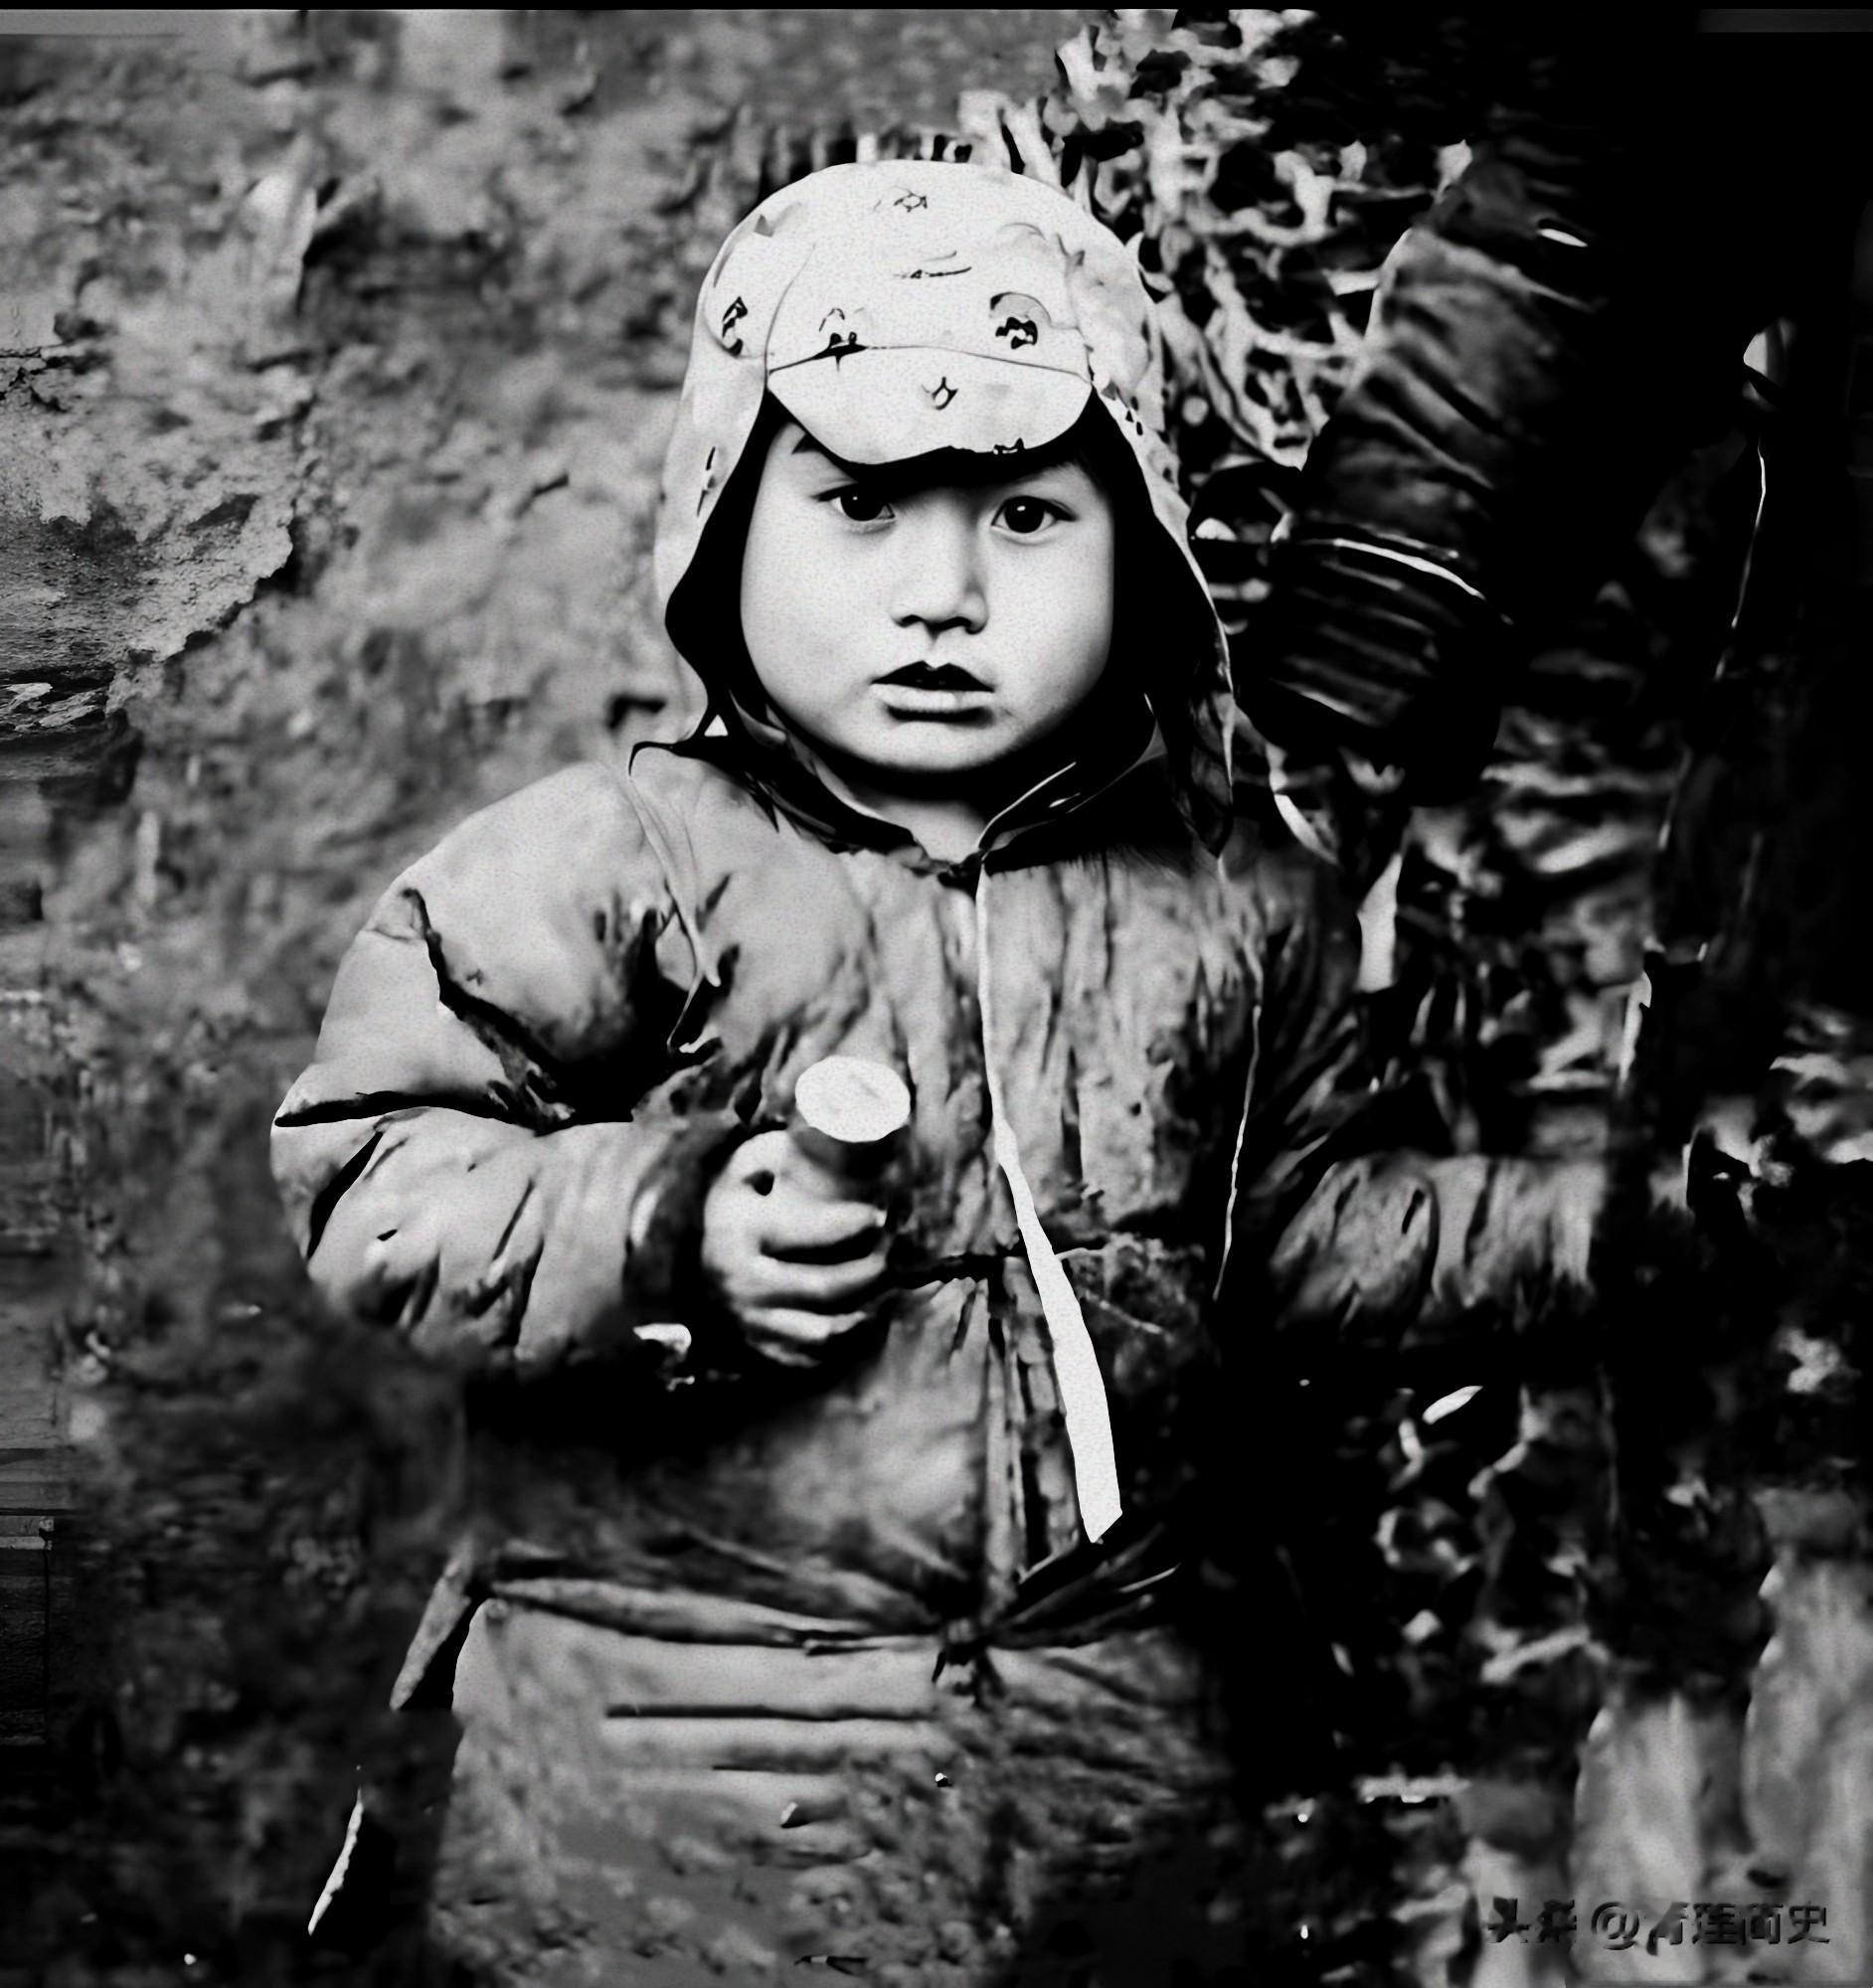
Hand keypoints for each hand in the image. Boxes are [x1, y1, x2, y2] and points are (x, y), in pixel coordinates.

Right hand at [699, 1129, 889, 1368]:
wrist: (688, 1253)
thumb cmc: (736, 1201)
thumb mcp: (750, 1165)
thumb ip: (790, 1148)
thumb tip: (850, 1131)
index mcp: (741, 1231)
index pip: (807, 1232)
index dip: (851, 1224)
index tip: (880, 1214)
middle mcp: (743, 1282)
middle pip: (826, 1288)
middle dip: (872, 1270)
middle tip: (893, 1251)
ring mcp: (751, 1321)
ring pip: (824, 1332)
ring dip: (866, 1313)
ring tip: (887, 1289)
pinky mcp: (760, 1347)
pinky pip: (812, 1359)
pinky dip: (844, 1344)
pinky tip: (863, 1317)